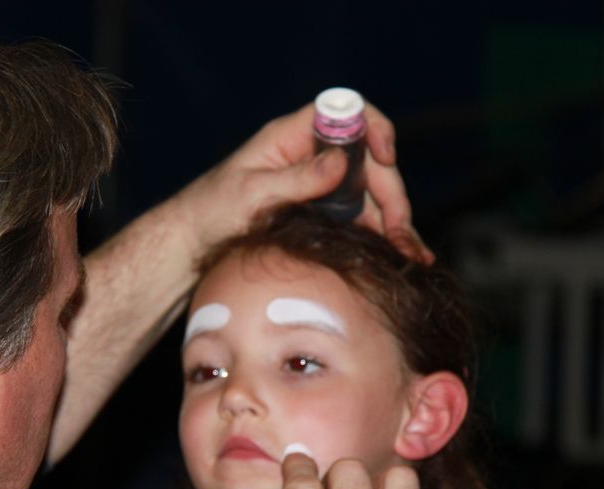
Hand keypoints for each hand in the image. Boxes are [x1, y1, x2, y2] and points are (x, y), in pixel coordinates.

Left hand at [169, 101, 433, 264]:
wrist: (192, 247)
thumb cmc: (211, 213)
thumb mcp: (252, 196)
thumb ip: (296, 179)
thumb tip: (340, 162)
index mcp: (291, 138)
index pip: (344, 114)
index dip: (372, 129)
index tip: (385, 157)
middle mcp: (311, 158)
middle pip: (368, 163)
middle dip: (392, 195)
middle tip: (401, 234)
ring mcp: (319, 187)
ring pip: (371, 196)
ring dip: (394, 223)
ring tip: (412, 257)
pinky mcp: (322, 215)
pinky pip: (360, 220)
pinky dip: (381, 238)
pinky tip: (400, 258)